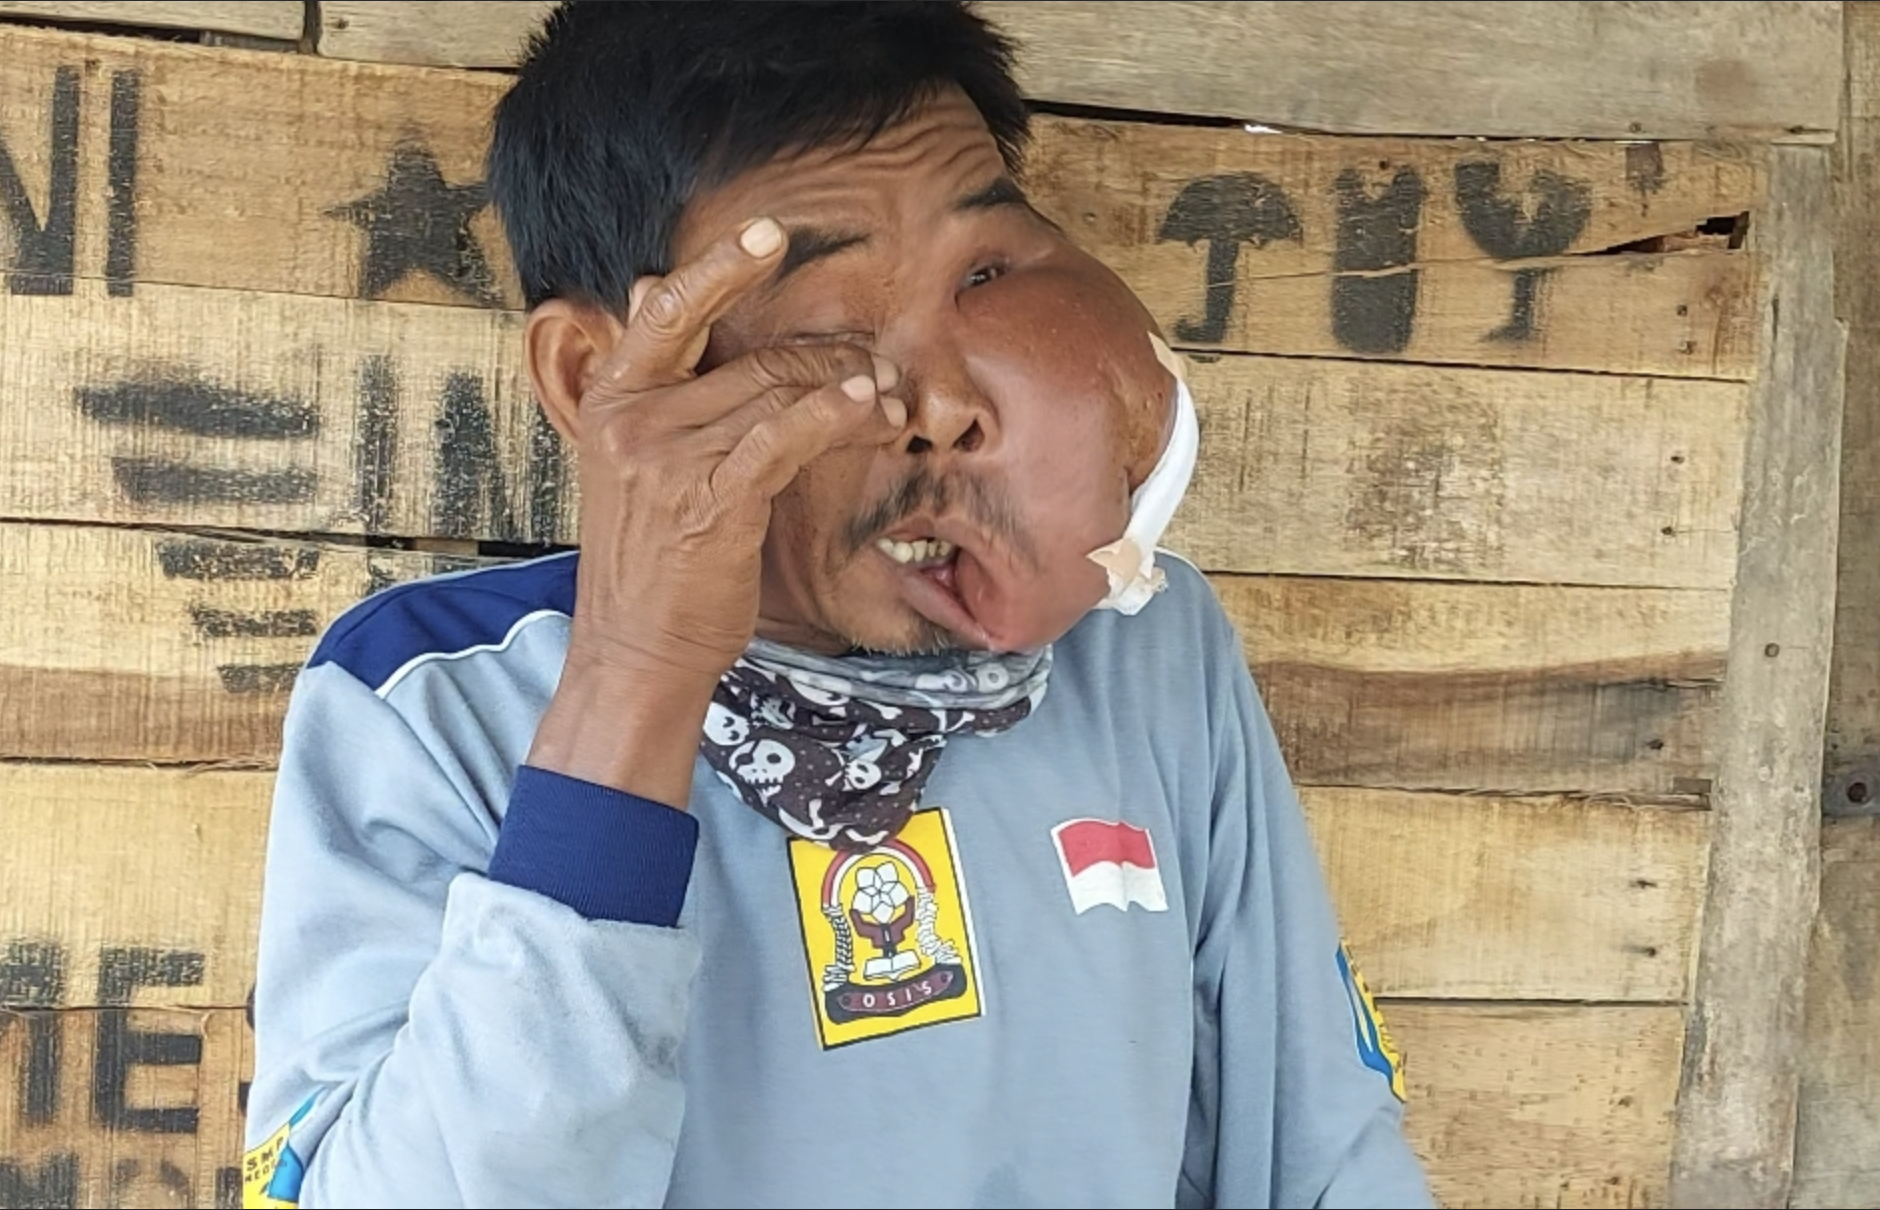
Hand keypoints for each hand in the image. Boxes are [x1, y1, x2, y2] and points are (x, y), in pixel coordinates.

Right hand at [529, 218, 904, 804]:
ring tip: (891, 400)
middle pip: (750, 355)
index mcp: (612, 398)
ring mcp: (669, 456)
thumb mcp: (631, 461)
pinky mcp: (714, 497)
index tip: (771, 234)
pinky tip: (870, 408)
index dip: (719, 266)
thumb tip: (653, 288)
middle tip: (877, 365)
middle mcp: (634, 417)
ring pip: (778, 391)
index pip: (664, 311)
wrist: (636, 648)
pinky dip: (835, 413)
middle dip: (827, 355)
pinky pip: (786, 434)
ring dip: (849, 390)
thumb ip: (653, 384)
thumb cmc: (648, 559)